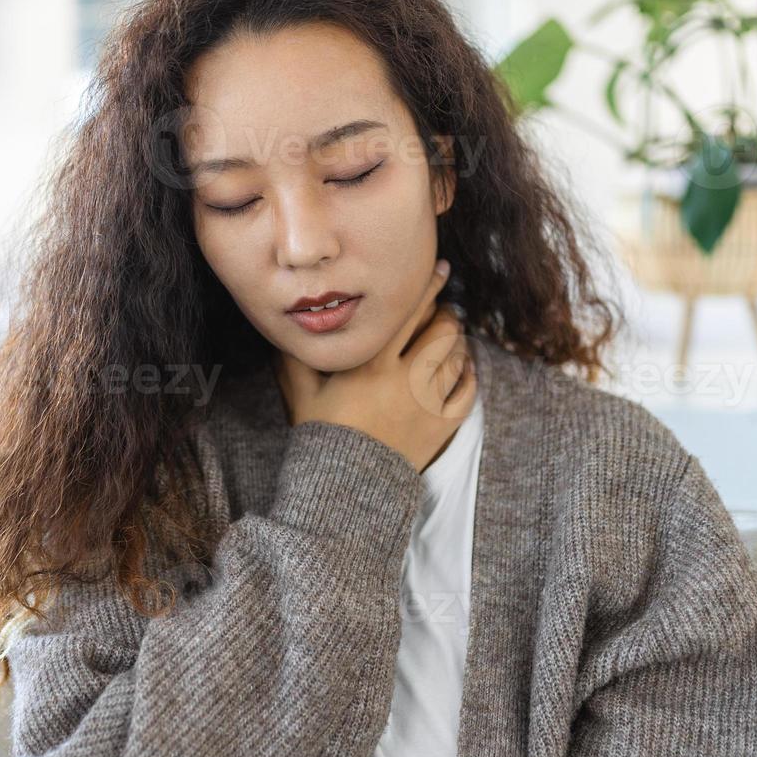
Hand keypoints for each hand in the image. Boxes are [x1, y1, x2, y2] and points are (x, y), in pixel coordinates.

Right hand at [277, 258, 476, 472]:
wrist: (345, 488)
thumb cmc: (321, 436)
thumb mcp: (301, 392)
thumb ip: (296, 355)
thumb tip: (288, 324)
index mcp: (372, 365)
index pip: (406, 313)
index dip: (426, 285)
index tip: (439, 269)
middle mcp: (405, 380)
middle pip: (440, 330)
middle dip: (445, 312)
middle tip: (443, 306)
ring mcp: (428, 404)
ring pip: (456, 357)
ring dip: (456, 340)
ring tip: (450, 333)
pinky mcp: (441, 427)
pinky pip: (466, 392)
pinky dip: (468, 375)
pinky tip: (464, 367)